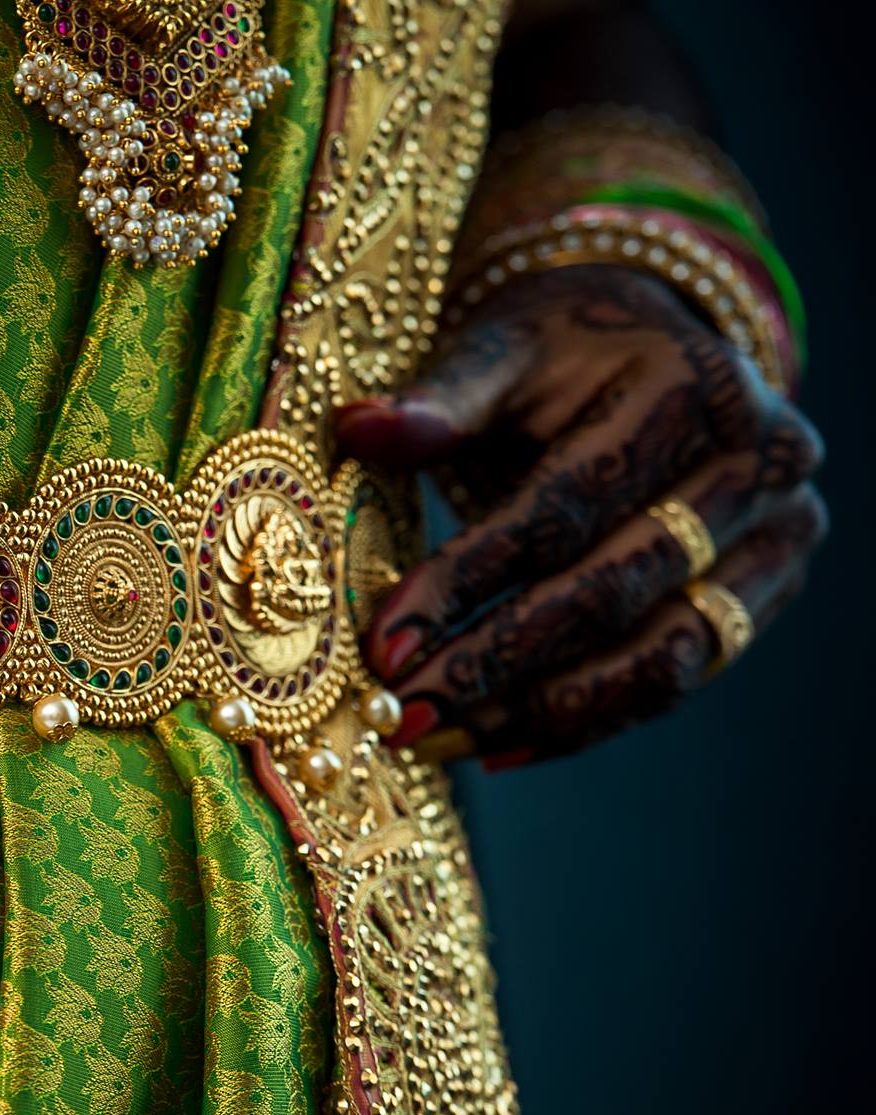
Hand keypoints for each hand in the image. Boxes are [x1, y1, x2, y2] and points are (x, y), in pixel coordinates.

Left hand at [336, 263, 825, 767]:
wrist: (649, 348)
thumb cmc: (556, 354)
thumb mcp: (497, 351)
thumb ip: (437, 398)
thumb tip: (359, 427)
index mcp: (690, 386)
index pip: (565, 508)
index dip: (470, 582)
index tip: (385, 645)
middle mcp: (757, 462)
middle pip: (616, 590)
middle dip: (498, 663)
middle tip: (406, 712)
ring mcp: (778, 532)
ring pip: (664, 655)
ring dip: (543, 712)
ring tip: (443, 739)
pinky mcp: (767, 591)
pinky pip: (679, 678)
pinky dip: (587, 720)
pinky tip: (499, 743)